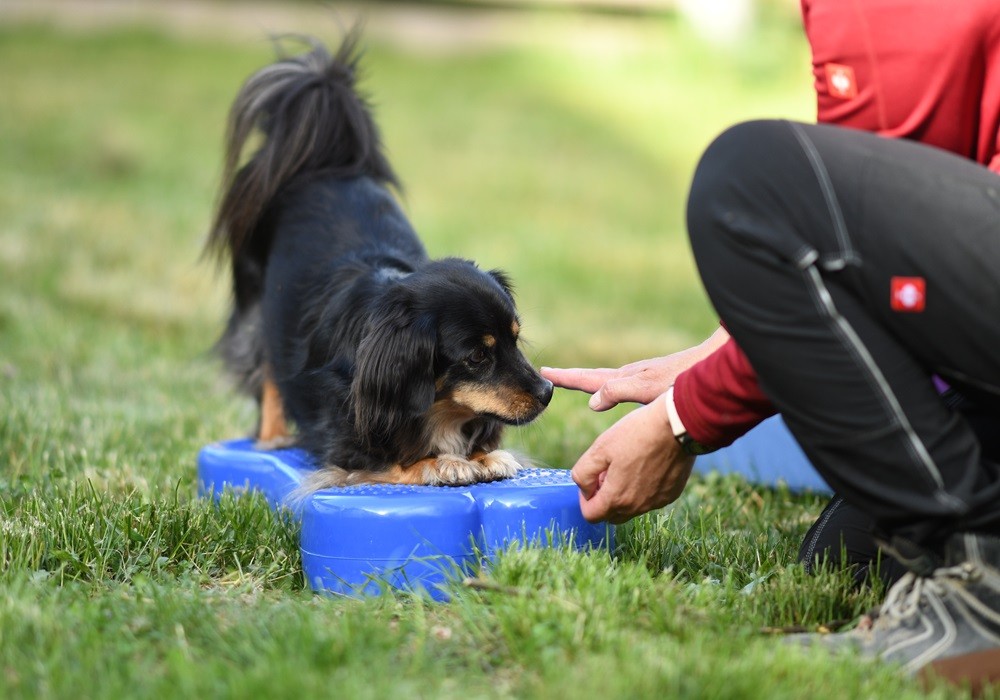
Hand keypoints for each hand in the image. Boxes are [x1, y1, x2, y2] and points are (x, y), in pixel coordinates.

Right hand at [541, 327, 728, 410]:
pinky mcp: (656, 383)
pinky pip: (624, 387)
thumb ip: (620, 392)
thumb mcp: (648, 389)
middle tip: (550, 374)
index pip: (588, 379)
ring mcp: (643, 378)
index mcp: (626, 379)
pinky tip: (618, 395)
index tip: (545, 373)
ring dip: (591, 382)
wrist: (715, 367)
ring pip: (609, 381)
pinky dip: (611, 389)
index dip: (566, 378)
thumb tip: (591, 402)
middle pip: (594, 377)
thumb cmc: (684, 381)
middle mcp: (631, 376)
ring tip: (578, 383)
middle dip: (573, 377)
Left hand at [570, 397, 694, 522]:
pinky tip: (646, 466)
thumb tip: (585, 489)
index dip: (585, 499)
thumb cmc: (636, 434)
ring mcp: (656, 502)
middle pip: (611, 515)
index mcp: (617, 498)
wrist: (677, 425)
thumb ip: (583, 473)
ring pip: (631, 508)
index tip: (591, 480)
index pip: (591, 515)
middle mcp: (637, 507)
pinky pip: (650, 500)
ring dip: (623, 494)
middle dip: (604, 498)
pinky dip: (642, 489)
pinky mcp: (670, 494)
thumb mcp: (599, 448)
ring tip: (626, 466)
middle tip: (607, 473)